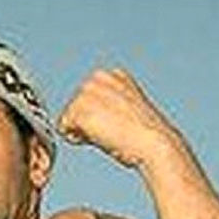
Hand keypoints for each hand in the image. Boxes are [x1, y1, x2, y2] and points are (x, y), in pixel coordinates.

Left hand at [57, 68, 180, 169]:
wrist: (155, 143)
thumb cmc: (147, 136)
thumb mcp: (130, 110)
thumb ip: (111, 105)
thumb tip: (98, 116)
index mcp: (114, 75)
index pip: (88, 98)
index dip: (99, 116)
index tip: (118, 124)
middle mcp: (97, 78)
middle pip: (74, 106)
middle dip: (87, 122)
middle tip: (114, 131)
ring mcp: (87, 93)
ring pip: (68, 118)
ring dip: (83, 131)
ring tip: (109, 134)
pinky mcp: (78, 109)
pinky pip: (63, 129)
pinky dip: (76, 138)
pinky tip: (98, 138)